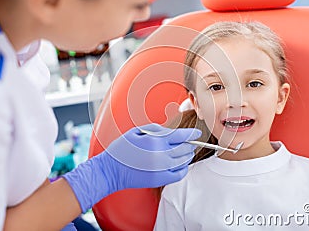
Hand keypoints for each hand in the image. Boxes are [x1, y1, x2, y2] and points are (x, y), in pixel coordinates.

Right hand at [63, 124, 200, 211]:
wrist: (111, 171)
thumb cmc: (121, 149)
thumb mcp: (136, 131)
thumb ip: (155, 129)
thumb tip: (170, 131)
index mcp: (155, 141)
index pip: (180, 135)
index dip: (191, 134)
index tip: (197, 133)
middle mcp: (161, 154)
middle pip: (185, 148)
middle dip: (190, 144)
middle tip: (191, 142)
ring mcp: (162, 168)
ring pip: (184, 161)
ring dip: (187, 155)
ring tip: (186, 152)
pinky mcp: (160, 179)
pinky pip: (179, 174)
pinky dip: (183, 168)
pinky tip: (181, 164)